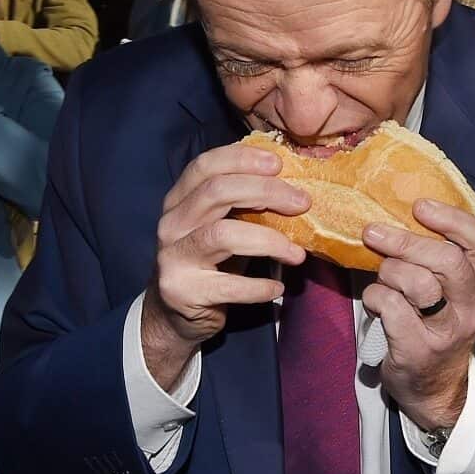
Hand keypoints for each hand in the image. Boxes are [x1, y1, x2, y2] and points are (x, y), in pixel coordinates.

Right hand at [142, 144, 309, 390]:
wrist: (176, 314)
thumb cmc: (211, 262)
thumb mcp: (223, 226)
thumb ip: (245, 205)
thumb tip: (295, 187)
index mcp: (179, 200)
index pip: (205, 166)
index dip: (242, 159)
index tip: (279, 163)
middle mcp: (172, 224)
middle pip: (216, 192)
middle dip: (265, 192)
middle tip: (302, 203)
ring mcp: (173, 257)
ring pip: (222, 234)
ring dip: (268, 241)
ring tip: (296, 254)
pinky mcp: (182, 291)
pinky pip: (229, 285)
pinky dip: (258, 287)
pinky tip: (276, 289)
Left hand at [361, 199, 474, 429]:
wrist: (436, 389)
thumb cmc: (438, 325)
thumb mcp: (455, 293)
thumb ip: (442, 257)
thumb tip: (405, 212)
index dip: (451, 218)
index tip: (420, 206)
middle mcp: (473, 307)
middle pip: (447, 260)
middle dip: (405, 241)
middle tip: (374, 232)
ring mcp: (448, 331)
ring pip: (417, 282)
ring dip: (388, 271)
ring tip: (381, 276)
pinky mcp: (419, 349)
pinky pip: (390, 308)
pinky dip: (374, 297)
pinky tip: (374, 300)